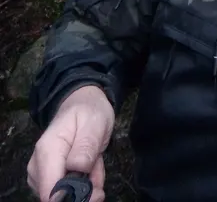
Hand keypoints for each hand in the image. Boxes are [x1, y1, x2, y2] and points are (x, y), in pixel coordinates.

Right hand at [27, 85, 114, 201]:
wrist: (83, 103)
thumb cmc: (88, 111)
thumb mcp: (94, 123)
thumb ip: (86, 147)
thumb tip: (76, 169)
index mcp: (47, 151)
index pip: (50, 192)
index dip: (72, 198)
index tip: (95, 191)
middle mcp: (38, 166)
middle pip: (58, 197)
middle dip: (85, 190)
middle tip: (98, 167)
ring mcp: (42, 173)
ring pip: (66, 195)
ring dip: (87, 184)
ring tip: (95, 161)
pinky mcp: (49, 178)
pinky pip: (68, 190)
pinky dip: (85, 182)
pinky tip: (91, 166)